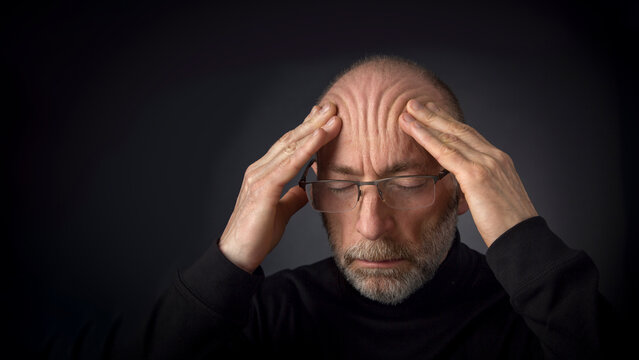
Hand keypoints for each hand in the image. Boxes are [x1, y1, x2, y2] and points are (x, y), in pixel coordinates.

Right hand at [219, 104, 341, 272]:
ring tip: (333, 116)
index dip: (307, 128)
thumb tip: (308, 186)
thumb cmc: (257, 235)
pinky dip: (306, 148)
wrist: (237, 255)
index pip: (288, 145)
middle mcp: (259, 169)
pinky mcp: (263, 189)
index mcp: (264, 173)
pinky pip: (289, 164)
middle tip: (333, 105)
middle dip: (313, 121)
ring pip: (291, 147)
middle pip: (290, 139)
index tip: (324, 116)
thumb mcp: (281, 212)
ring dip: (314, 129)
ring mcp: (260, 177)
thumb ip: (293, 197)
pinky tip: (319, 136)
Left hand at [399, 100, 537, 246]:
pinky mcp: (477, 174)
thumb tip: (464, 191)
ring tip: (408, 109)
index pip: (470, 136)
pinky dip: (426, 137)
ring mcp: (487, 163)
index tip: (434, 112)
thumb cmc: (507, 228)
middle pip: (459, 129)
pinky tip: (413, 129)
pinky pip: (445, 151)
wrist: (523, 240)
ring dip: (426, 120)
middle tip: (415, 102)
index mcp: (500, 161)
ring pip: (450, 135)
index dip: (449, 123)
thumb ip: (477, 189)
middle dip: (435, 114)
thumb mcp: (493, 201)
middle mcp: (495, 157)